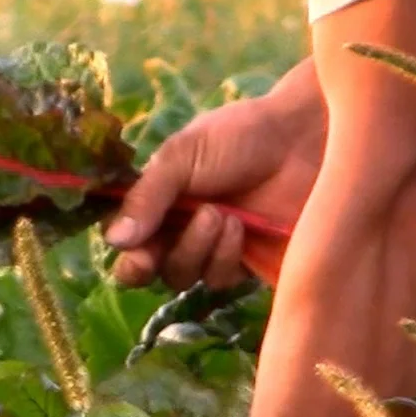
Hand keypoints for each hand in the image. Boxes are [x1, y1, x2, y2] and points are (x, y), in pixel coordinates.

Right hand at [105, 86, 324, 289]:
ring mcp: (212, 249)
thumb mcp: (183, 156)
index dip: (127, 254)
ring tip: (219, 214)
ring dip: (195, 250)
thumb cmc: (239, 136)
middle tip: (180, 233)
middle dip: (160, 257)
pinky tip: (240, 226)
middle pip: (150, 271)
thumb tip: (114, 240)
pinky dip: (224, 257)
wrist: (301, 139)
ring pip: (183, 278)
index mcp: (158, 201)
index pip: (127, 243)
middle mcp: (178, 229)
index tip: (138, 250)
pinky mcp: (246, 263)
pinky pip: (219, 280)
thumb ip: (147, 197)